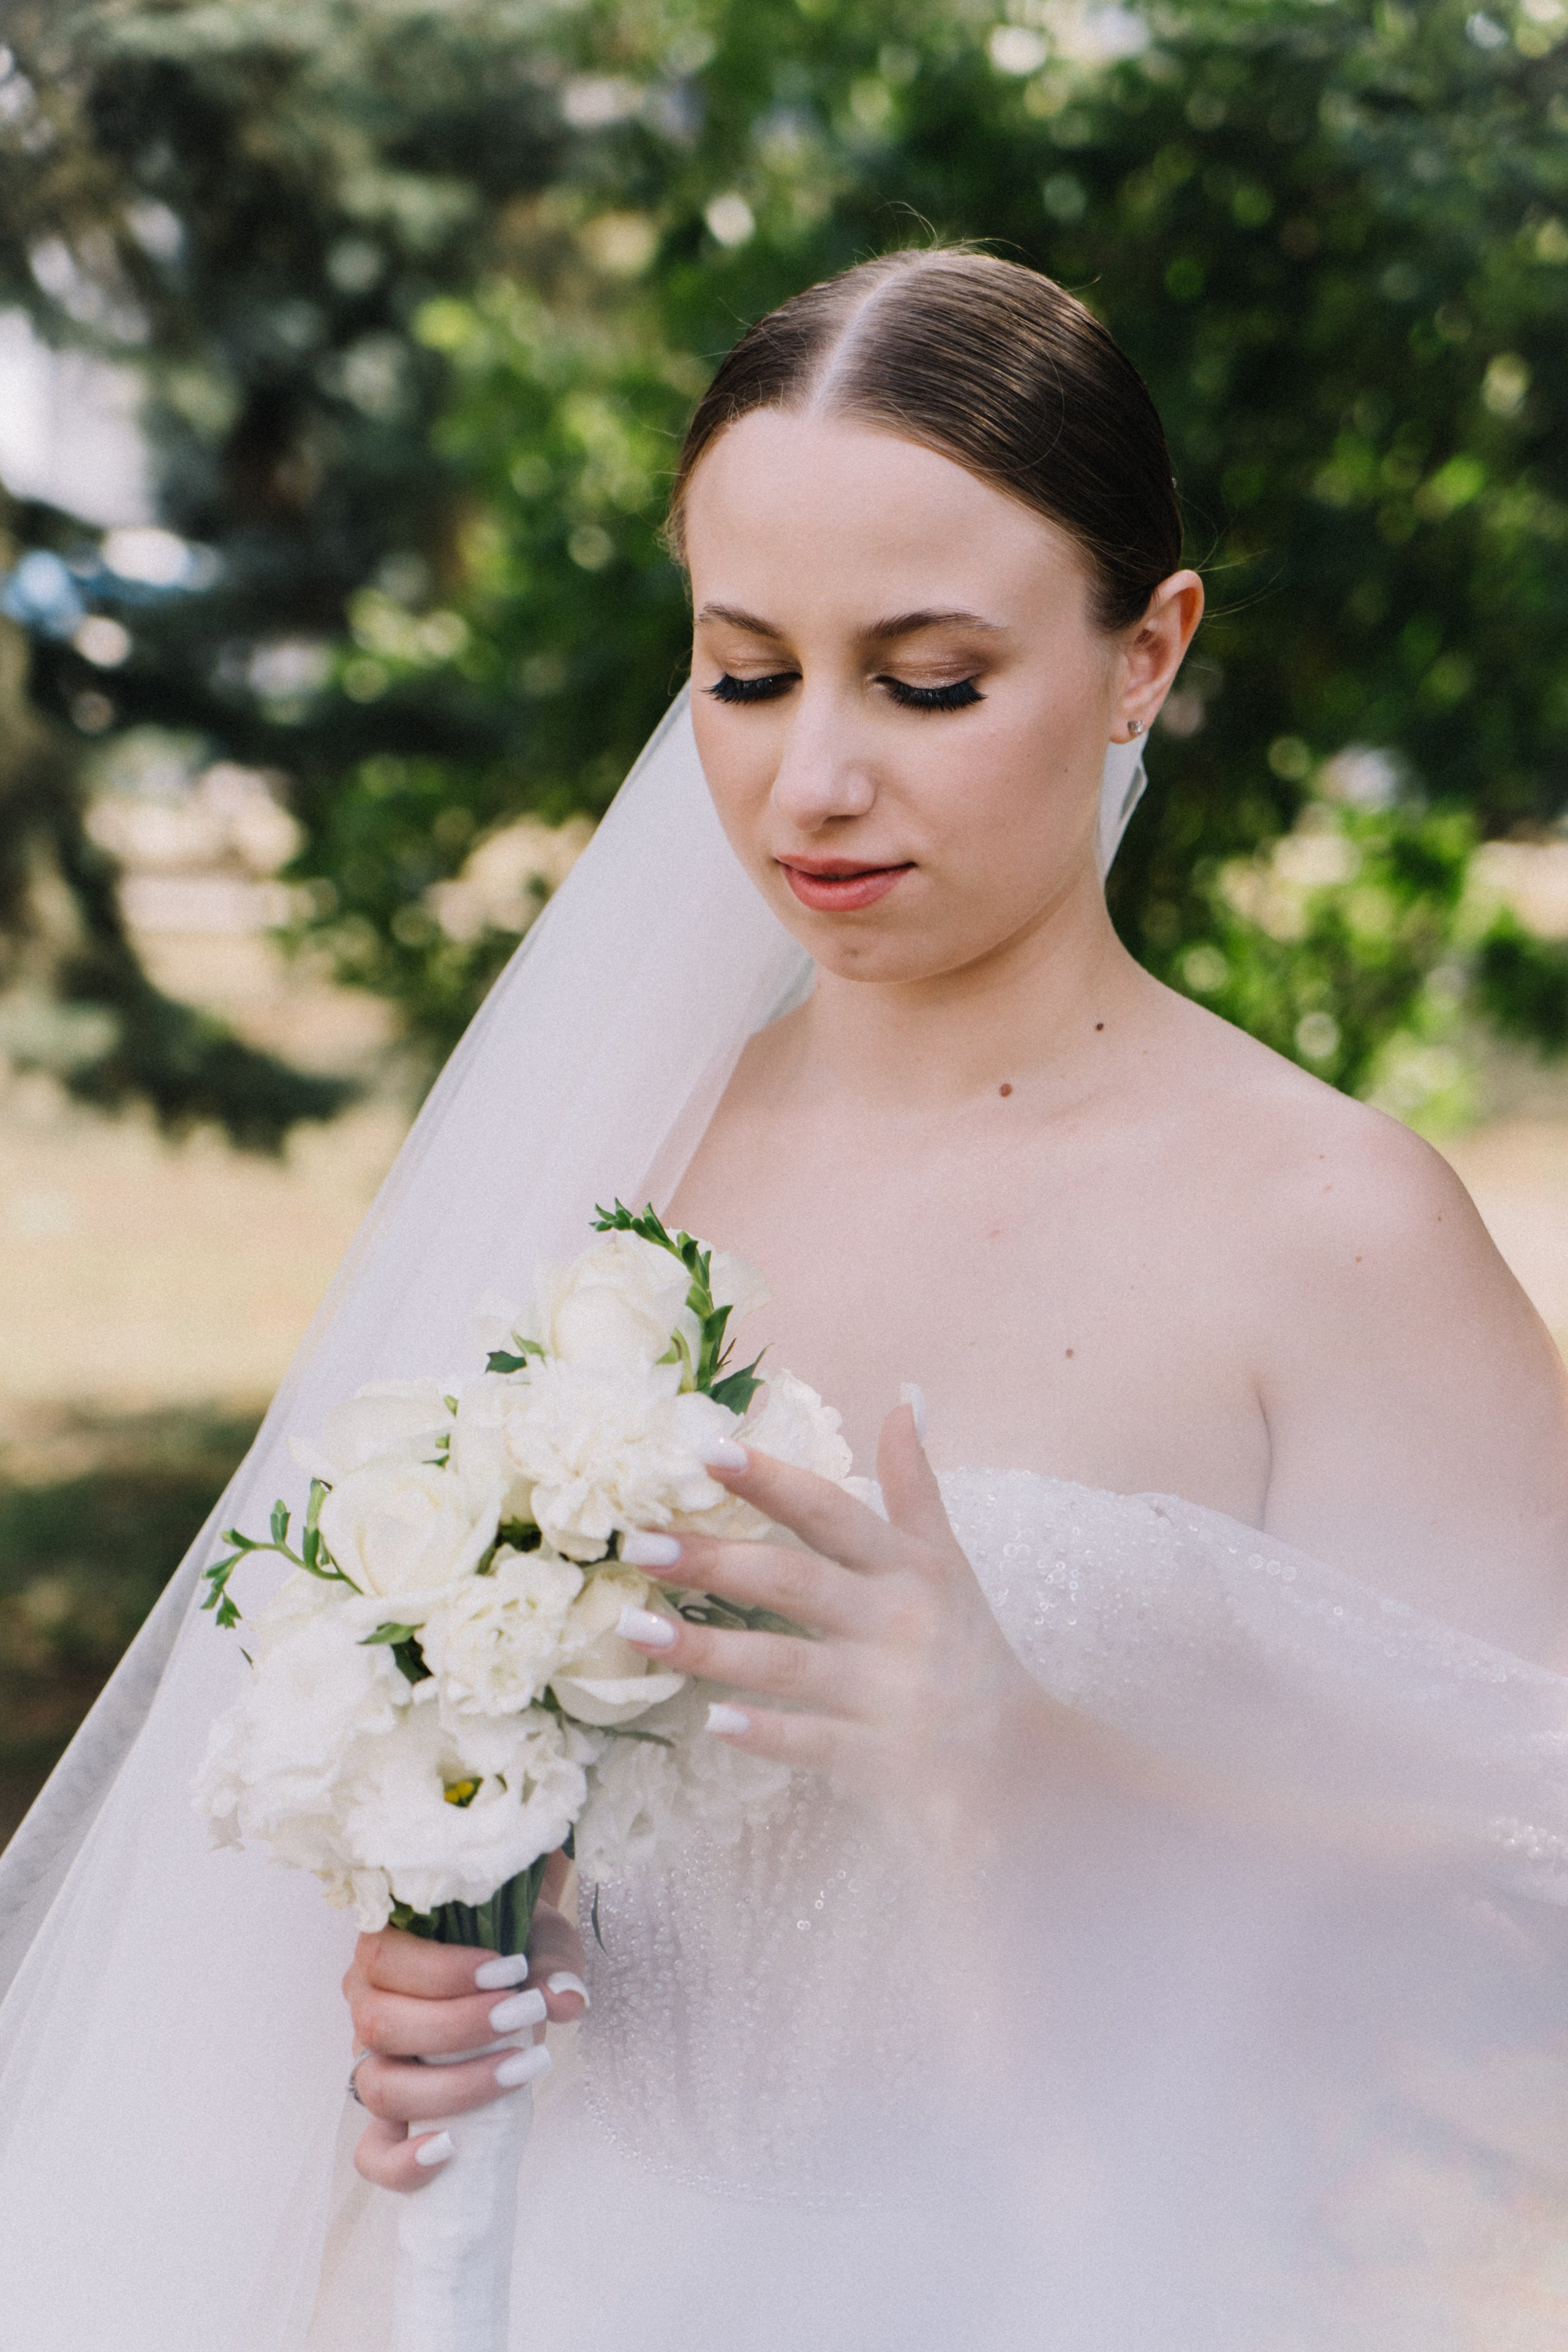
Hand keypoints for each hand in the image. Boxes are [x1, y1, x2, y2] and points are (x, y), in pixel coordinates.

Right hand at [343, 1870, 586, 2191]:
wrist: (512, 1982)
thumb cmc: (515, 1952)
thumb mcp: (540, 1941)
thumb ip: (552, 1962)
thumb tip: (564, 1999)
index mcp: (385, 1950)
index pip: (385, 1959)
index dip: (442, 1970)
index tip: (510, 1971)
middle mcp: (367, 2006)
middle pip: (379, 2026)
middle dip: (456, 2027)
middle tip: (525, 2014)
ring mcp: (373, 2065)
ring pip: (380, 2087)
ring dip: (451, 2086)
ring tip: (519, 2071)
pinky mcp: (389, 2118)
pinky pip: (372, 2154)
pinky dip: (401, 2162)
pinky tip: (449, 2149)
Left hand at [621, 1403, 1091, 1849]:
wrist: (1020, 1759)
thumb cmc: (968, 1648)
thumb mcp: (948, 1562)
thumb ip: (916, 1487)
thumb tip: (905, 1403)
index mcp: (904, 1568)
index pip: (829, 1511)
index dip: (771, 1480)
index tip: (708, 1451)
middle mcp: (892, 1621)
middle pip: (793, 1581)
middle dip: (714, 1560)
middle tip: (637, 1544)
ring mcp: (882, 1692)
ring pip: (784, 1663)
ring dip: (708, 1648)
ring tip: (634, 1627)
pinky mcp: (874, 1757)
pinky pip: (812, 1742)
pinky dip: (765, 1733)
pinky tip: (712, 1722)